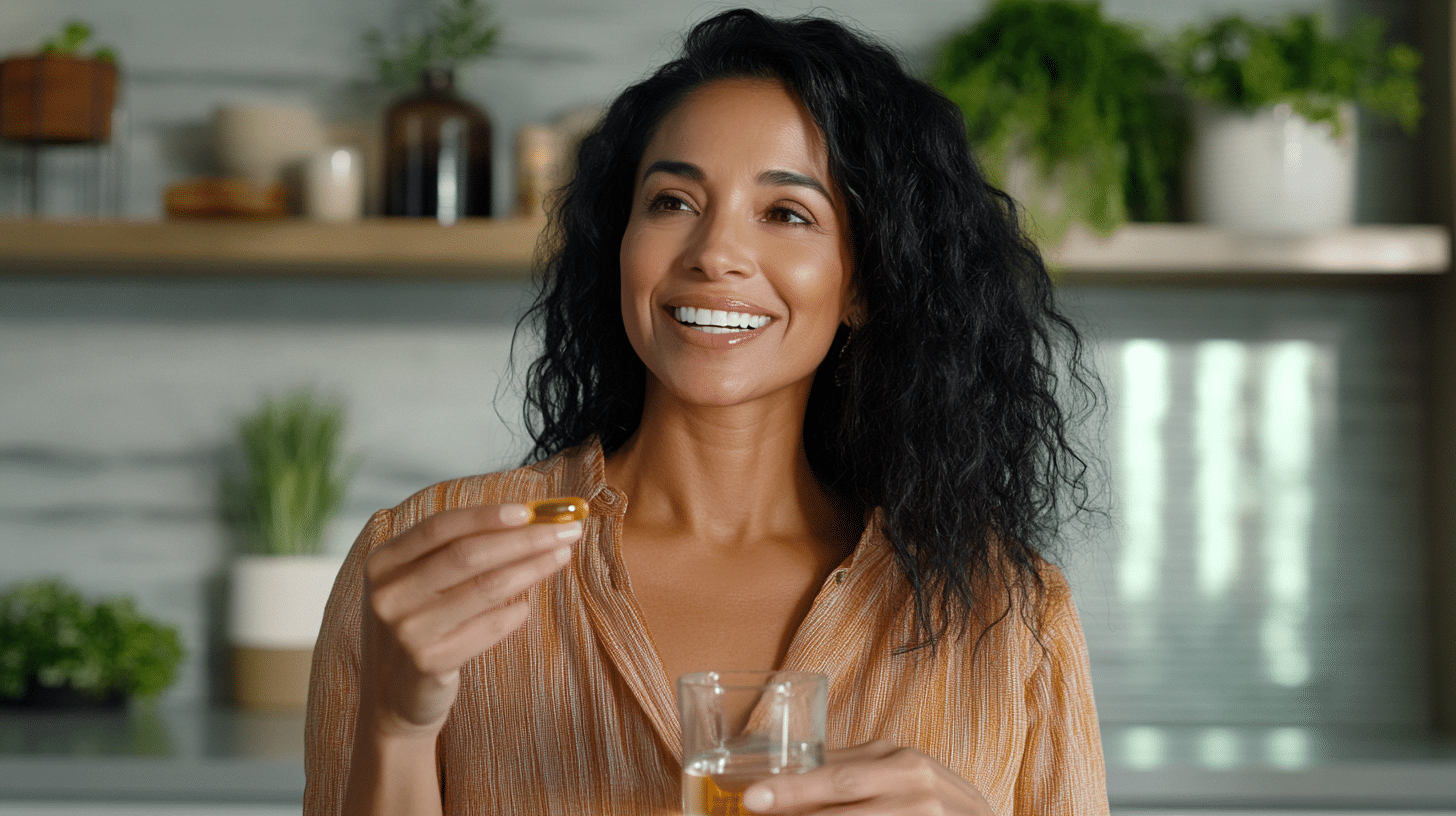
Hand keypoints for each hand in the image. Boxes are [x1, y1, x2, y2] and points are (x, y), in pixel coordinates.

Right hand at [357, 503, 581, 737]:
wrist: (390, 699)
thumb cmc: (417, 627)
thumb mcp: (416, 585)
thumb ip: (454, 552)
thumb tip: (528, 520)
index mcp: (382, 564)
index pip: (440, 528)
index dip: (487, 516)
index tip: (531, 510)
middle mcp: (388, 595)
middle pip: (467, 555)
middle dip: (523, 539)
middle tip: (566, 531)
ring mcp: (406, 631)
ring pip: (484, 589)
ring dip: (531, 569)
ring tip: (560, 557)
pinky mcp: (428, 663)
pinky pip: (487, 629)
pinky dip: (514, 614)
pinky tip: (527, 606)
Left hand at [742, 740, 994, 814]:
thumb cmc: (933, 799)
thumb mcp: (899, 774)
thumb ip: (854, 771)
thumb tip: (790, 776)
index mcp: (899, 761)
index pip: (835, 775)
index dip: (791, 788)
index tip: (752, 798)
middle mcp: (913, 785)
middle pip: (843, 792)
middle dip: (796, 802)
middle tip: (754, 807)